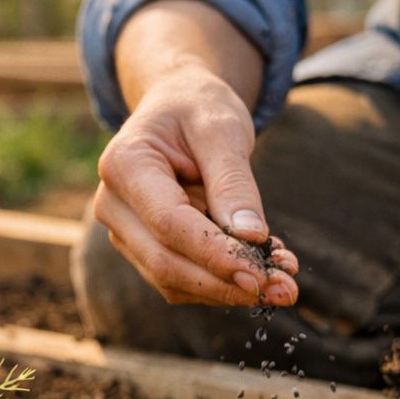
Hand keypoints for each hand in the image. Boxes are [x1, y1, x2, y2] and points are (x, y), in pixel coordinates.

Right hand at [92, 64, 298, 306]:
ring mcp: (125, 232)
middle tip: (286, 289)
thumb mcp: (223, 130)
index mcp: (124, 164)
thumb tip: (252, 237)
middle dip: (226, 282)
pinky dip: (223, 282)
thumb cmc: (199, 110)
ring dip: (229, 289)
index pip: (168, 223)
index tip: (262, 272)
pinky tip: (262, 270)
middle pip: (165, 262)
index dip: (215, 253)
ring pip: (172, 281)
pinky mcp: (145, 251)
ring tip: (283, 281)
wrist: (179, 108)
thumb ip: (234, 182)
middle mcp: (113, 205)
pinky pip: (182, 282)